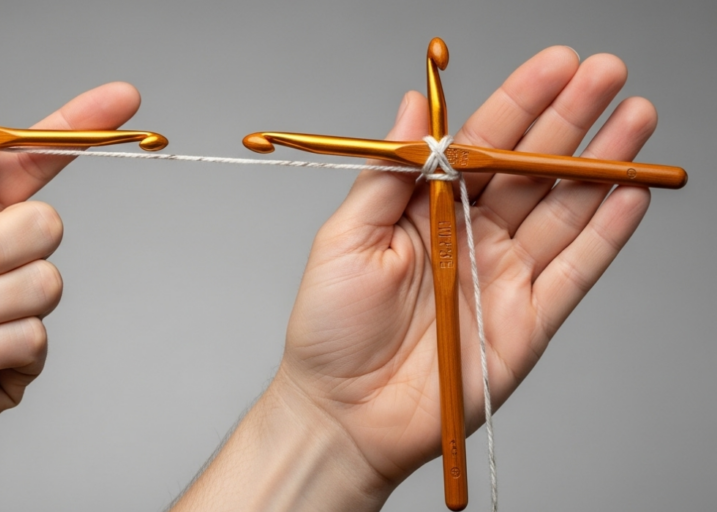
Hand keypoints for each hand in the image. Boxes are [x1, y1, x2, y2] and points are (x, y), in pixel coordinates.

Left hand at [175, 47, 655, 509]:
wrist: (344, 413)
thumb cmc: (331, 328)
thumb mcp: (345, 238)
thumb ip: (388, 173)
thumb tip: (411, 105)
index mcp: (427, 210)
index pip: (483, 144)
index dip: (520, 102)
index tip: (556, 63)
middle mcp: (472, 236)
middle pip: (531, 168)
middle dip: (571, 118)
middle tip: (608, 73)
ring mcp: (504, 276)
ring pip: (563, 210)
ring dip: (602, 163)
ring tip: (634, 116)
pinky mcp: (529, 321)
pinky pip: (575, 270)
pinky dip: (606, 232)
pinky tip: (630, 191)